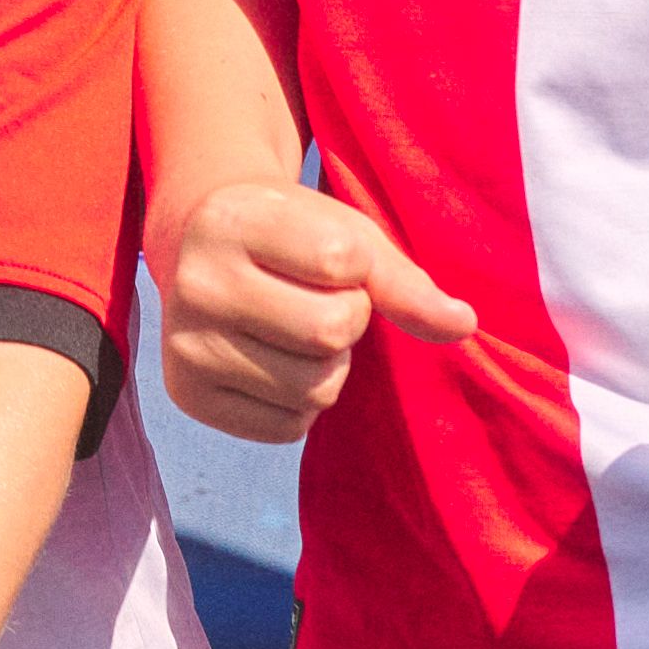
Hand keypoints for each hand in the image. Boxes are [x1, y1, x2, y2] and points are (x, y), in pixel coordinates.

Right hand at [156, 177, 474, 441]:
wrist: (201, 245)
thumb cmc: (290, 234)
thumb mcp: (345, 234)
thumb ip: (403, 280)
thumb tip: (464, 325)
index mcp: (233, 220)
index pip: (341, 262)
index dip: (355, 268)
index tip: (323, 257)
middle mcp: (194, 282)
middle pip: (329, 332)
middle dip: (345, 321)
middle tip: (312, 299)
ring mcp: (183, 343)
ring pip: (314, 388)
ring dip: (327, 367)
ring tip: (293, 332)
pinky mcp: (186, 395)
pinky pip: (287, 427)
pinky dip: (299, 404)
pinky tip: (272, 363)